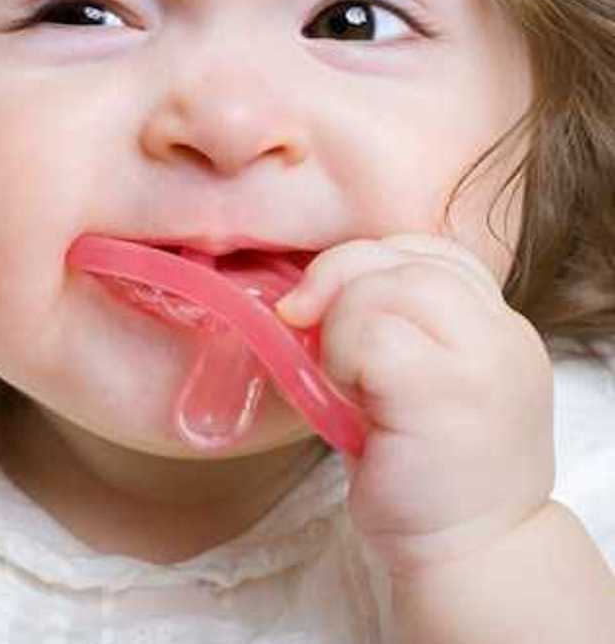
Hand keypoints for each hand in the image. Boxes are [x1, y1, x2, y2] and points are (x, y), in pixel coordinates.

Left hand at [274, 233, 554, 575]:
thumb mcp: (419, 388)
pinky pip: (374, 333)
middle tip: (304, 325)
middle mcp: (502, 334)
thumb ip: (391, 331)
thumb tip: (310, 298)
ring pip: (390, 284)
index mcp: (497, 328)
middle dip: (337, 279)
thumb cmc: (429, 479)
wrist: (471, 554)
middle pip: (406, 256)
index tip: (329, 307)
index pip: (431, 251)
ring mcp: (482, 361)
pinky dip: (342, 355)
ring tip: (344, 378)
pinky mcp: (446, 392)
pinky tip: (348, 397)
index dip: (369, 263)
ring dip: (341, 323)